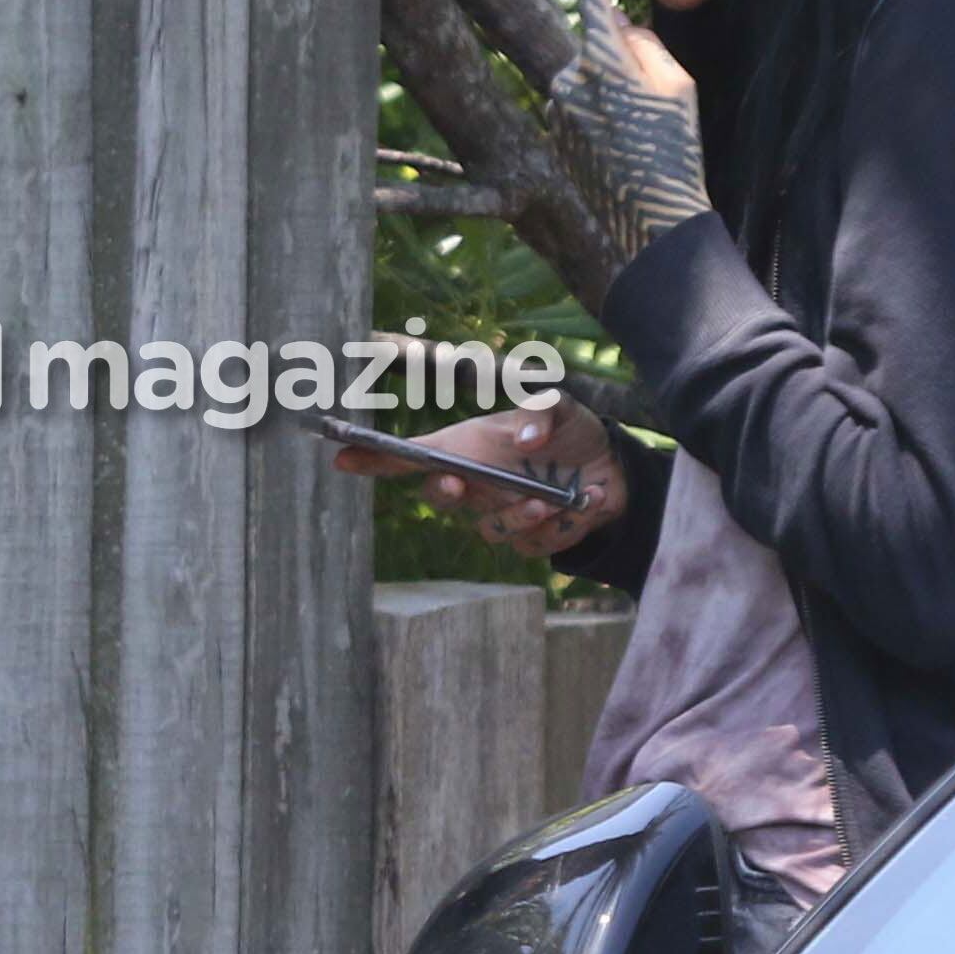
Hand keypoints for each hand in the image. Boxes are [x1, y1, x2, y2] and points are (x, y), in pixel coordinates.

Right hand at [329, 394, 623, 557]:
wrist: (613, 470)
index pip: (412, 456)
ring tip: (553, 500)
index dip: (375, 458)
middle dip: (443, 491)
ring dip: (518, 515)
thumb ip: (541, 412)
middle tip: (458, 480)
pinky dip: (560, 526)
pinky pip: (530, 547)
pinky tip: (586, 502)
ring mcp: (499, 513)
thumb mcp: (562, 406)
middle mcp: (476, 482)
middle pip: (439, 495)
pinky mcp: (529, 539)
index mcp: (470, 447)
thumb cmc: (571, 431)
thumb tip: (523, 441)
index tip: (342, 455)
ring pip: (490, 529)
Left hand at [545, 0, 707, 263]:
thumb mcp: (677, 87)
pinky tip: (622, 153)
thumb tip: (620, 25)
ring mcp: (556, 108)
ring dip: (611, 95)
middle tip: (653, 106)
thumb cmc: (673, 150)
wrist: (650, 221)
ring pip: (588, 80)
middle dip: (623, 61)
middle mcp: (568, 78)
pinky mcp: (554, 134)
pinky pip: (580, 109)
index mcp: (602, 61)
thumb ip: (645, 45)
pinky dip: (600, 119)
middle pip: (599, 48)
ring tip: (641, 138)